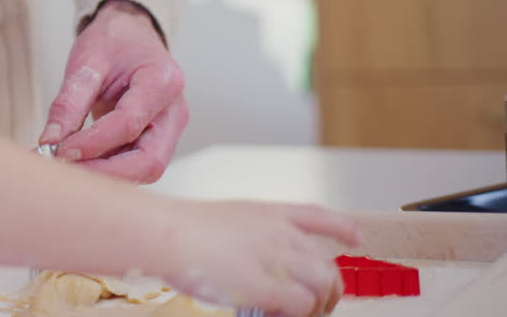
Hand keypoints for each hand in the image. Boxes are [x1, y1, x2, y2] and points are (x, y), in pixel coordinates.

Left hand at [39, 0, 187, 182]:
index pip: (129, 123)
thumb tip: (50, 141)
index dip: (94, 143)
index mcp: (162, 81)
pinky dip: (107, 169)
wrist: (131, 35)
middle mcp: (173, 111)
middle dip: (105, 172)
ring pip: (144, 169)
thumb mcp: (86, 62)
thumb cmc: (114, 43)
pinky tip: (79, 163)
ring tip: (68, 168)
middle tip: (65, 170)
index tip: (60, 151)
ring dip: (105, 175)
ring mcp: (169, 129)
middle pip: (149, 160)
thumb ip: (68, 103)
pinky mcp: (157, 141)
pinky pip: (135, 164)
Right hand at [160, 200, 361, 316]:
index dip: (342, 227)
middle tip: (319, 305)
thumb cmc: (177, 229)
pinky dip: (300, 313)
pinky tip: (282, 314)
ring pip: (325, 283)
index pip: (317, 215)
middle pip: (326, 262)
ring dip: (320, 304)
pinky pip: (303, 304)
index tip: (355, 238)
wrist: (165, 233)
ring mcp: (276, 258)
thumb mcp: (221, 220)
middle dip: (330, 287)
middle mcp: (279, 233)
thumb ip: (245, 237)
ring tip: (303, 314)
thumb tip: (251, 263)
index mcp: (266, 213)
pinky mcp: (268, 285)